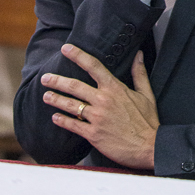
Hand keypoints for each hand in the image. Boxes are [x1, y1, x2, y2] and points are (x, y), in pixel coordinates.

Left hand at [41, 44, 158, 169]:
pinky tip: (55, 117)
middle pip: (75, 86)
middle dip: (58, 80)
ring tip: (46, 95)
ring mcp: (97, 118)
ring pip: (71, 105)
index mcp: (115, 88)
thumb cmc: (147, 121)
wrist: (149, 146)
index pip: (94, 66)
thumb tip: (139, 54)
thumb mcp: (146, 94)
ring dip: (56, 99)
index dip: (78, 55)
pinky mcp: (93, 134)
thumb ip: (139, 73)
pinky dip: (62, 121)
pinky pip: (73, 125)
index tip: (66, 48)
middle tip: (45, 77)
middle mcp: (103, 100)